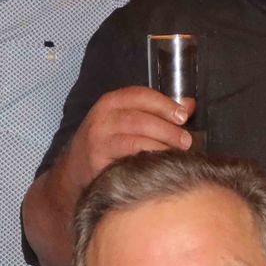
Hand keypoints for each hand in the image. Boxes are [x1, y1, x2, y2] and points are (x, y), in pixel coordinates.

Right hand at [62, 85, 192, 190]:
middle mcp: (102, 119)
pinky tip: (160, 165)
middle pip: (140, 119)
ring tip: (178, 154)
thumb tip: (189, 105)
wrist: (76, 169)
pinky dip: (147, 162)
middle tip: (186, 141)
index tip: (183, 116)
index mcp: (111, 103)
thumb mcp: (127, 120)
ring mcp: (99, 142)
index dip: (164, 104)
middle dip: (167, 130)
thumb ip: (157, 112)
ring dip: (161, 147)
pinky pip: (129, 161)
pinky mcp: (99, 163)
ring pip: (136, 141)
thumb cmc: (108, 142)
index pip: (140, 95)